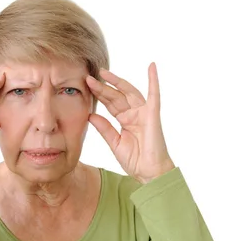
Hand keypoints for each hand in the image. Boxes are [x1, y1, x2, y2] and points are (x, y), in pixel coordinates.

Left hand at [86, 62, 175, 183]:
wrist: (149, 173)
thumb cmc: (135, 161)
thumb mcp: (114, 143)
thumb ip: (104, 128)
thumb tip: (91, 115)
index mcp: (125, 120)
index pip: (110, 103)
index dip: (99, 94)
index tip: (85, 85)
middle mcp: (134, 114)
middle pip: (116, 96)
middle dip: (103, 87)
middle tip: (88, 78)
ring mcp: (144, 113)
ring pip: (129, 93)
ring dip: (117, 82)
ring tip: (103, 72)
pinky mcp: (153, 115)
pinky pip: (154, 95)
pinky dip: (154, 80)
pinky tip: (151, 67)